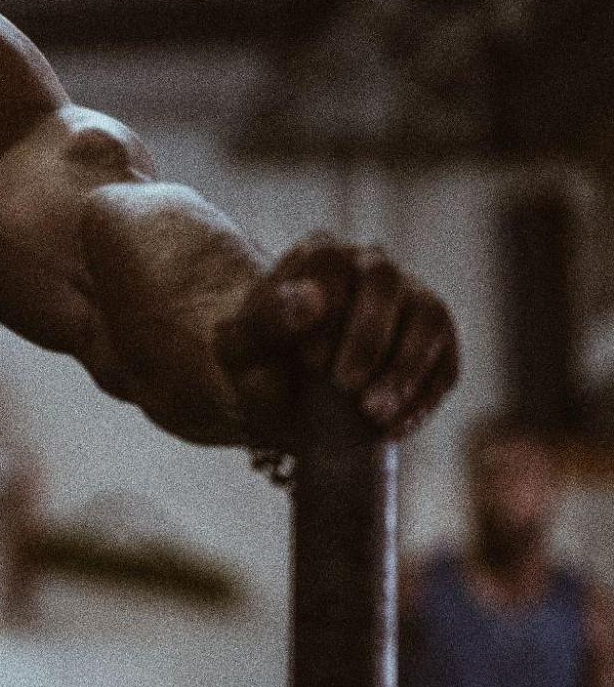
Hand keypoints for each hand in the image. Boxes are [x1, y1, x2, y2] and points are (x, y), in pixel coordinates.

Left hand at [215, 234, 458, 445]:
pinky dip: (423, 398)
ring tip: (371, 413)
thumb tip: (310, 301)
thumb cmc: (259, 365)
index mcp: (319, 257)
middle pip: (386, 282)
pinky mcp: (437, 344)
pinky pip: (445, 364)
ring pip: (429, 319)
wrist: (287, 403)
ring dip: (404, 370)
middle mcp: (372, 268)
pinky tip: (391, 429)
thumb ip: (264, 321)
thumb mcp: (240, 349)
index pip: (331, 262)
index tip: (309, 360)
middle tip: (344, 386)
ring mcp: (411, 301)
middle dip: (369, 338)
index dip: (326, 311)